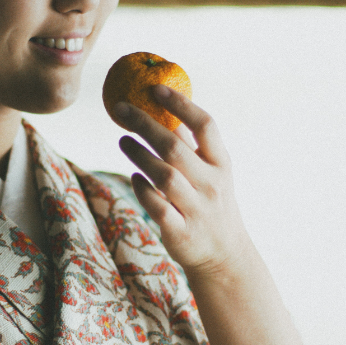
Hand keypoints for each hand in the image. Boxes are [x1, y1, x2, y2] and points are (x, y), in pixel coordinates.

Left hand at [114, 86, 254, 277]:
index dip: (181, 104)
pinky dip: (143, 190)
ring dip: (139, 156)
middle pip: (175, 148)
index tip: (155, 88)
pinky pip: (157, 207)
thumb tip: (163, 108)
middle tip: (121, 109)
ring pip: (164, 176)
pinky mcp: (181, 232)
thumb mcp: (210, 174)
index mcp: (221, 164)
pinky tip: (134, 177)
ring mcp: (197, 210)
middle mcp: (212, 185)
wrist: (224, 255)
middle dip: (145, 125)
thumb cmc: (210, 204)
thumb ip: (189, 144)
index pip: (205, 126)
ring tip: (123, 140)